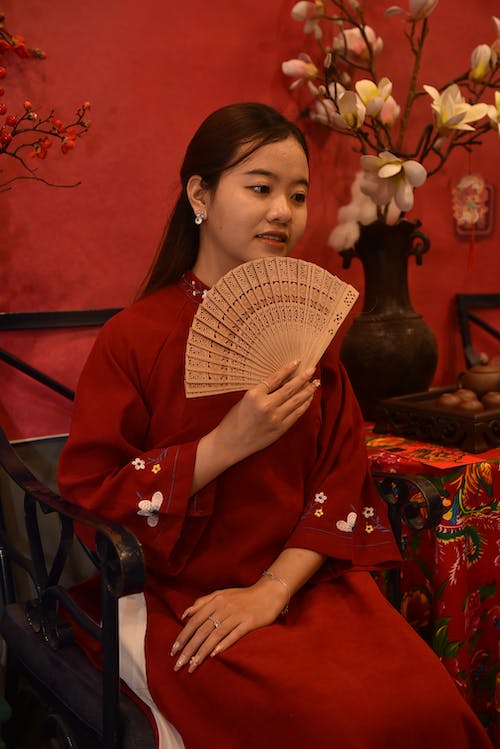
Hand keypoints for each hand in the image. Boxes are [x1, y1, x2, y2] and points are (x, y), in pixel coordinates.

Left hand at [170, 578, 287, 672]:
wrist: (269, 593)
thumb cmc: (243, 596)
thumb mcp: (221, 594)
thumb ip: (202, 603)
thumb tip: (185, 614)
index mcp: (215, 600)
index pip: (194, 620)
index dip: (183, 635)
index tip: (173, 650)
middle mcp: (224, 607)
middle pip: (202, 630)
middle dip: (189, 648)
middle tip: (178, 664)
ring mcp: (236, 615)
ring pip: (215, 635)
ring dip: (202, 652)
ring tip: (192, 665)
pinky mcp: (249, 622)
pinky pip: (234, 635)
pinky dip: (223, 644)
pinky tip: (214, 655)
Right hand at [213, 360, 319, 464]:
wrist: (231, 443)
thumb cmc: (234, 420)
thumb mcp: (245, 400)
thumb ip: (262, 392)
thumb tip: (281, 382)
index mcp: (255, 395)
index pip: (276, 378)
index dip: (288, 369)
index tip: (297, 362)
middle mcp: (266, 405)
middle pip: (290, 388)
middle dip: (303, 378)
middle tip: (312, 369)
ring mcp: (275, 418)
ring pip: (297, 400)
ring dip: (308, 391)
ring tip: (315, 383)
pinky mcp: (281, 429)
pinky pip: (297, 414)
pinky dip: (304, 405)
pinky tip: (309, 398)